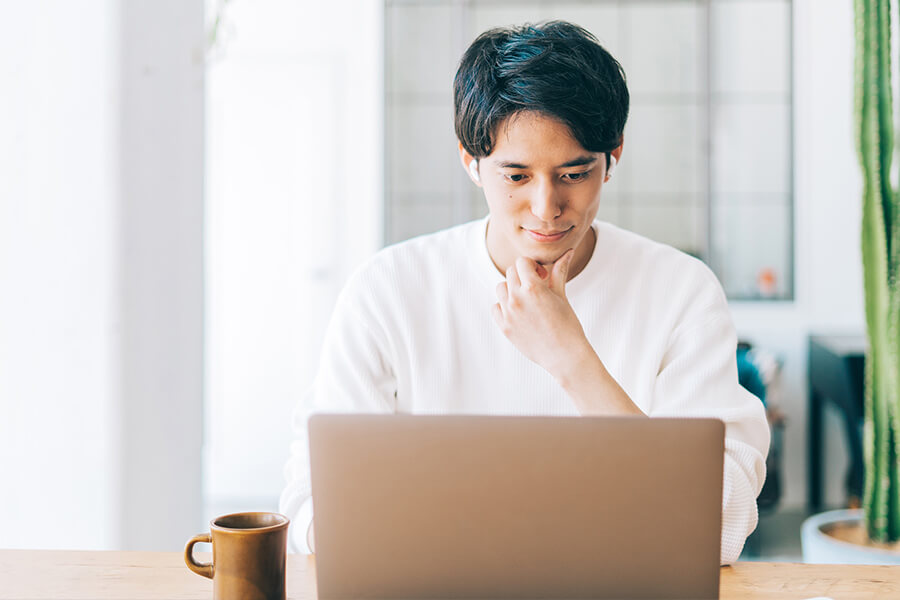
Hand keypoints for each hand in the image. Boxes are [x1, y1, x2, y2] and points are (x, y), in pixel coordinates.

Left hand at [491, 249, 590, 379]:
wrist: (564, 355)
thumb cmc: (567, 325)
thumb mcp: (562, 295)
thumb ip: (559, 271)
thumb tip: (567, 251)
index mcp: (533, 288)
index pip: (521, 262)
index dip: (532, 266)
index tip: (541, 276)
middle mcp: (517, 298)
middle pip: (510, 273)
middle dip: (522, 276)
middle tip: (536, 288)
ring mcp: (508, 313)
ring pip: (500, 288)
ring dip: (511, 289)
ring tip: (526, 300)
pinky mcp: (503, 326)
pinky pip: (495, 307)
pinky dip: (504, 306)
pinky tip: (519, 312)